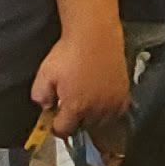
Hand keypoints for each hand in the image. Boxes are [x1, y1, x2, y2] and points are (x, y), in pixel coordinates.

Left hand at [34, 17, 129, 132]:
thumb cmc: (71, 52)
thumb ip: (40, 97)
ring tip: (86, 103)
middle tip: (69, 107)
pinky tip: (102, 101)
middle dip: (75, 120)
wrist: (94, 35)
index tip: (55, 119)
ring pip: (102, 122)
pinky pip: (118, 111)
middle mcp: (97, 108)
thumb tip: (46, 106)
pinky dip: (110, 110)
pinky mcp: (124, 92)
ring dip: (92, 117)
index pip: (64, 130)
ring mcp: (113, 101)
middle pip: (84, 127)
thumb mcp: (44, 74)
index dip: (56, 126)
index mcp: (76, 107)